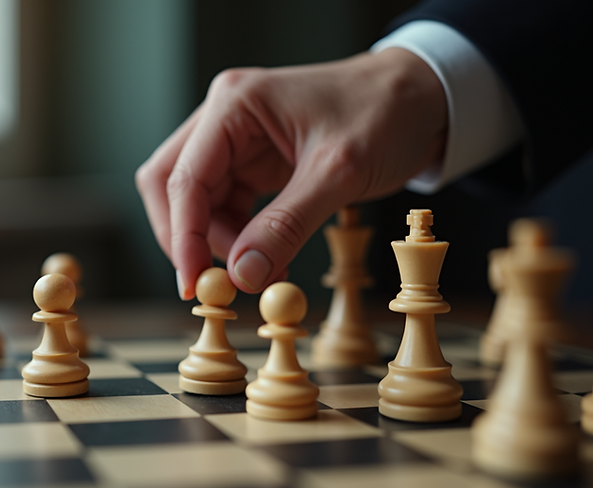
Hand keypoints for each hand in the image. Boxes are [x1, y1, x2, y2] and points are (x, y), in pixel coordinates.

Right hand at [135, 48, 447, 298]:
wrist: (421, 98)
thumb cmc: (385, 114)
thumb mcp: (339, 173)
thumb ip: (286, 225)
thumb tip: (242, 274)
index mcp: (235, 103)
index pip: (183, 177)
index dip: (183, 237)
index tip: (195, 284)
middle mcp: (225, 117)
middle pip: (172, 186)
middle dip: (187, 239)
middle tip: (213, 284)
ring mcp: (236, 140)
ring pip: (195, 202)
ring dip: (217, 244)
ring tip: (258, 272)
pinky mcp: (253, 162)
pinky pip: (225, 207)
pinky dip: (238, 240)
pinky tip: (265, 260)